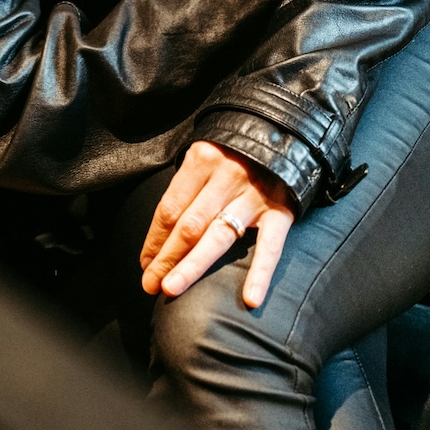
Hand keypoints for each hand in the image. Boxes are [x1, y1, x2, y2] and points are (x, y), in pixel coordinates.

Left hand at [140, 140, 294, 308]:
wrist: (284, 131)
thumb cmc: (235, 149)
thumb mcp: (206, 155)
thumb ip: (188, 187)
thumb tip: (162, 235)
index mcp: (202, 160)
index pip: (170, 207)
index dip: (154, 239)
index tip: (145, 263)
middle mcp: (226, 177)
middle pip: (189, 225)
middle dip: (166, 257)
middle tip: (150, 284)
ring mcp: (254, 195)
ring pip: (218, 236)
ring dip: (192, 266)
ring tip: (171, 288)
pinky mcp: (280, 211)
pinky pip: (270, 246)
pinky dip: (260, 273)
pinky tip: (250, 299)